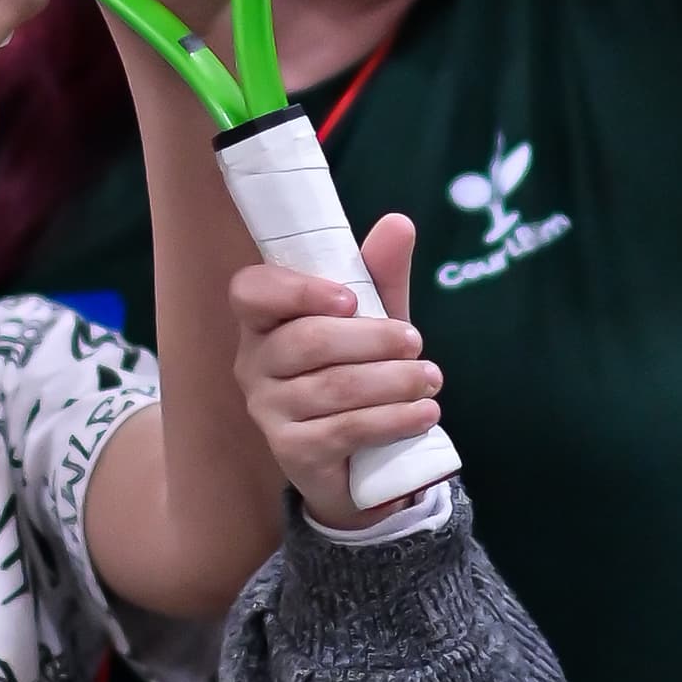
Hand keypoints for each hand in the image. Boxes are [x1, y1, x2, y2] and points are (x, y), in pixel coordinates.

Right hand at [233, 218, 446, 531]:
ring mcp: (268, 411)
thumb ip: (381, 274)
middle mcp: (254, 364)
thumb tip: (399, 223)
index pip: (250, 291)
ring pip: (333, 388)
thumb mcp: (373, 319)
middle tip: (416, 342)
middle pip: (308, 341)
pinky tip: (424, 413)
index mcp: (264, 320)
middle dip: (373, 339)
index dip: (297, 290)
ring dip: (393, 381)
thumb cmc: (358, 370)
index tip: (350, 299)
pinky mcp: (292, 452)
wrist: (359, 458)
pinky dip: (392, 419)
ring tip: (431, 379)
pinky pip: (345, 429)